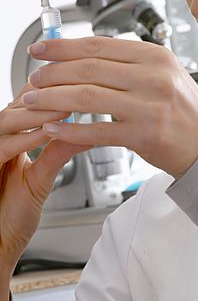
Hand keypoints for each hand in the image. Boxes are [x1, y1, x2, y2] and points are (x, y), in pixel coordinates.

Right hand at [0, 85, 86, 274]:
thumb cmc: (9, 218)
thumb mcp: (40, 179)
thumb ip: (58, 153)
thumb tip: (87, 134)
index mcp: (7, 140)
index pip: (26, 105)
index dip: (50, 90)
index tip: (77, 82)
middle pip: (16, 106)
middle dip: (45, 97)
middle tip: (73, 89)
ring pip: (6, 121)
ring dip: (36, 113)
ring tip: (65, 108)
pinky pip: (1, 148)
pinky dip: (25, 138)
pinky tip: (45, 133)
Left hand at [25, 37, 197, 178]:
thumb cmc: (185, 111)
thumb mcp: (165, 75)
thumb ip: (130, 64)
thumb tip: (85, 56)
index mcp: (156, 57)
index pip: (100, 45)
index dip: (64, 46)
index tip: (41, 49)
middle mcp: (154, 77)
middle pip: (89, 68)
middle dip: (53, 72)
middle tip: (33, 77)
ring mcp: (149, 106)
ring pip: (87, 97)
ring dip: (53, 98)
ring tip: (33, 101)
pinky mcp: (144, 135)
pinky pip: (96, 131)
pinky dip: (70, 130)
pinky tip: (53, 128)